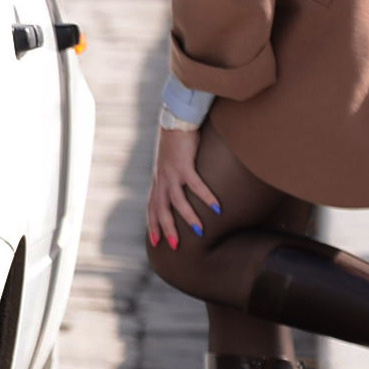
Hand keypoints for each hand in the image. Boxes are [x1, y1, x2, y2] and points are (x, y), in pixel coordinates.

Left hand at [146, 126, 219, 251]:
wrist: (176, 123)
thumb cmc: (176, 144)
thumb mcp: (170, 165)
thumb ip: (172, 179)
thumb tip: (180, 192)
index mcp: (158, 181)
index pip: (152, 208)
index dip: (152, 225)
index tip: (156, 242)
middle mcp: (162, 180)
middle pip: (161, 210)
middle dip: (167, 229)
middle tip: (175, 246)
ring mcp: (171, 173)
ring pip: (177, 202)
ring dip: (188, 217)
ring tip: (199, 231)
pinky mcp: (183, 165)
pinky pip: (196, 186)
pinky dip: (206, 198)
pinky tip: (216, 208)